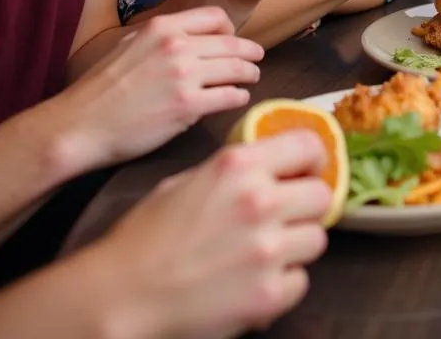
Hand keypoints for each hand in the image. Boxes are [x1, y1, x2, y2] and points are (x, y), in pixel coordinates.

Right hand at [57, 7, 264, 171]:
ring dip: (250, 73)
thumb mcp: (129, 45)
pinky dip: (239, 97)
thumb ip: (161, 38)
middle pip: (232, 43)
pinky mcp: (187, 106)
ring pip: (237, 68)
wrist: (78, 125)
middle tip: (257, 58)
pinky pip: (229, 96)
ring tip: (252, 78)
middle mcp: (176, 46)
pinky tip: (238, 99)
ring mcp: (183, 76)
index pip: (215, 16)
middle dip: (250, 52)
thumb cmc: (100, 89)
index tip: (236, 40)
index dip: (232, 29)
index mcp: (162, 27)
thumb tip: (188, 39)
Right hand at [97, 131, 329, 338]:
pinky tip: (254, 284)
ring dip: (296, 247)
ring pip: (317, 239)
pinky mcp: (268, 295)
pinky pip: (300, 282)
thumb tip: (273, 168)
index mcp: (239, 166)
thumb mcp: (189, 181)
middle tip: (286, 219)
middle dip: (306, 207)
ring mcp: (266, 250)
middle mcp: (259, 201)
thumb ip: (236, 172)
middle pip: (321, 195)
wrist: (119, 296)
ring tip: (264, 254)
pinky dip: (282, 285)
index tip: (309, 171)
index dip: (314, 158)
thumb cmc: (146, 237)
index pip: (309, 144)